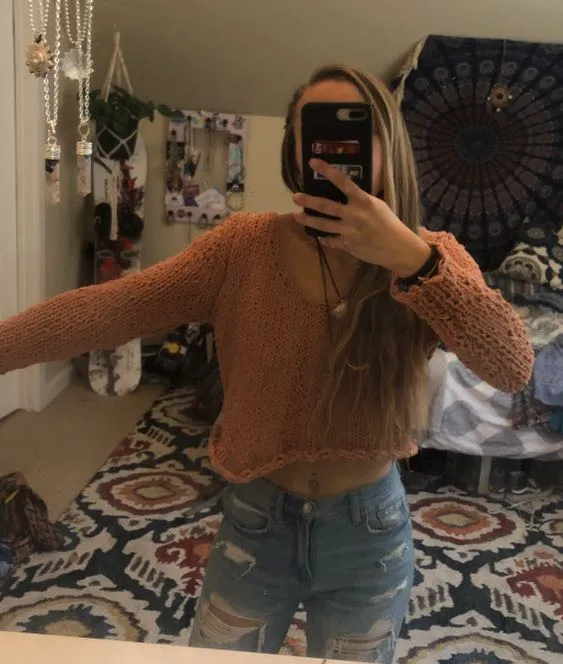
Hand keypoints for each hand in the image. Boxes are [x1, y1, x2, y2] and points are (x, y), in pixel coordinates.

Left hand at [292, 159, 430, 277]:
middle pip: (326, 206)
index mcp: (363, 200)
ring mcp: (349, 231)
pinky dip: (324, 238)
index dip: (327, 170)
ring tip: (296, 216)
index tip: (313, 162)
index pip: (342, 181)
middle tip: (295, 197)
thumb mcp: (377, 205)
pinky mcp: (348, 245)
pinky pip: (330, 241)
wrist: (398, 248)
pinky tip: (318, 235)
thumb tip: (346, 193)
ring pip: (323, 225)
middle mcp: (354, 214)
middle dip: (309, 201)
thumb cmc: (390, 224)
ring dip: (308, 220)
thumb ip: (360, 200)